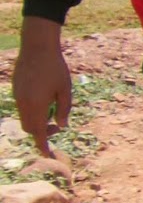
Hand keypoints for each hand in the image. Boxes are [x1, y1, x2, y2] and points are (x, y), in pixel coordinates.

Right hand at [12, 16, 71, 155]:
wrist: (37, 47)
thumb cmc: (56, 68)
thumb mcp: (66, 90)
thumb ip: (64, 110)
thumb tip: (62, 127)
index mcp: (36, 105)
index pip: (37, 133)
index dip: (42, 146)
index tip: (49, 155)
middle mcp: (23, 103)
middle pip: (29, 128)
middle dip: (41, 132)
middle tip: (56, 126)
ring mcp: (17, 96)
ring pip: (24, 118)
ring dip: (37, 121)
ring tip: (52, 111)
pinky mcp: (15, 90)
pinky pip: (22, 107)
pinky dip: (32, 111)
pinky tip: (44, 100)